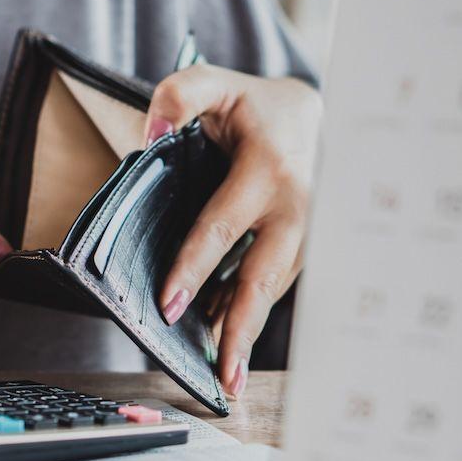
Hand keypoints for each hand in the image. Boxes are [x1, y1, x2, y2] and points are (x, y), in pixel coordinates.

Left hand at [145, 64, 321, 397]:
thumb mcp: (215, 83)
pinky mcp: (305, 248)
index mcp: (270, 170)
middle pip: (263, 278)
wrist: (313, 114)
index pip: (222, 227)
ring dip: (245, 330)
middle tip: (222, 377)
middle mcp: (296, 208)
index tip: (171, 305)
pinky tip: (225, 336)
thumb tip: (148, 135)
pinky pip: (273, 284)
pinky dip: (248, 311)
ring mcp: (306, 232)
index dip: (194, 268)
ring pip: (270, 289)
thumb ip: (179, 95)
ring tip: (222, 373)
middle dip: (241, 330)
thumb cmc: (255, 106)